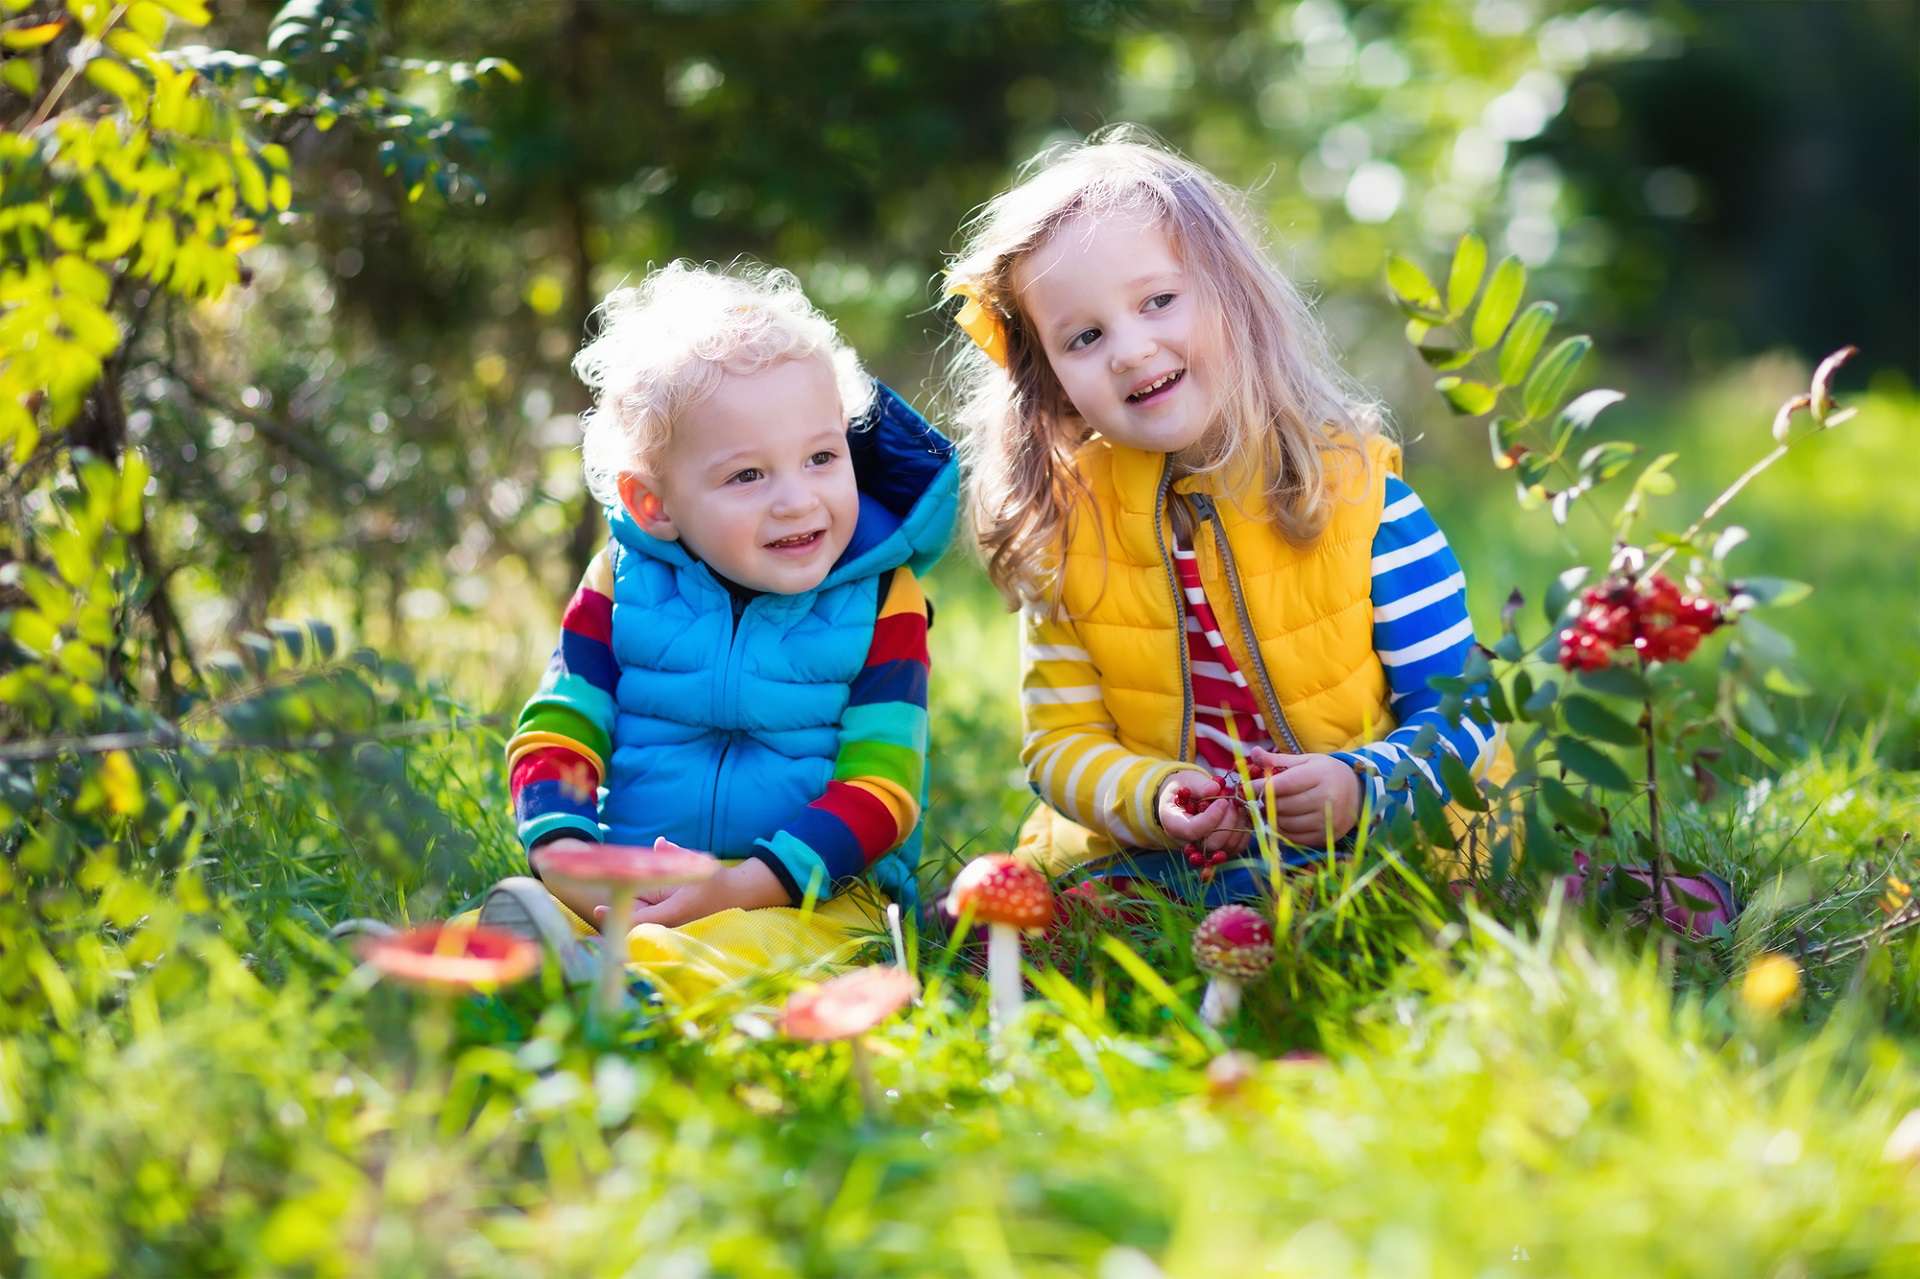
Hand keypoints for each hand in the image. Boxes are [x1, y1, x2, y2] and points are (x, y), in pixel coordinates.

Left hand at [594, 857, 791, 928]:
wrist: (737, 895)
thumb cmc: (719, 882)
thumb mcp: (701, 866)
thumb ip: (678, 854)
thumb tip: (658, 842)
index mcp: (675, 911)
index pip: (641, 918)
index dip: (619, 915)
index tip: (599, 909)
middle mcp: (668, 917)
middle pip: (633, 918)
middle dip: (612, 913)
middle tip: (585, 905)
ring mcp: (667, 915)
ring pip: (636, 914)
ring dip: (619, 909)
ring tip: (593, 900)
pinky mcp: (667, 911)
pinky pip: (643, 910)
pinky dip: (628, 905)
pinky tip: (610, 900)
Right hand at [1157, 770, 1249, 854]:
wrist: (1185, 798)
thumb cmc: (1184, 788)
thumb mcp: (1187, 780)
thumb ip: (1199, 785)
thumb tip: (1215, 789)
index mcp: (1173, 824)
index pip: (1193, 830)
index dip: (1211, 817)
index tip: (1223, 801)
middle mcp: (1187, 842)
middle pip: (1212, 842)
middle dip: (1227, 820)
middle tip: (1232, 801)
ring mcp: (1204, 849)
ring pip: (1227, 846)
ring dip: (1238, 824)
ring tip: (1236, 805)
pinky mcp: (1219, 849)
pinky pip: (1237, 847)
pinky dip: (1243, 830)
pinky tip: (1240, 814)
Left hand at [1243, 750, 1360, 844]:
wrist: (1358, 793)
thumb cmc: (1326, 773)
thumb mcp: (1305, 761)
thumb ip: (1277, 760)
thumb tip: (1254, 753)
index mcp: (1321, 775)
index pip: (1284, 784)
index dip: (1262, 787)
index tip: (1248, 787)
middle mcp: (1327, 798)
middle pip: (1283, 805)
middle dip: (1266, 802)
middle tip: (1258, 798)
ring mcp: (1327, 820)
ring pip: (1286, 823)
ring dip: (1272, 817)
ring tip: (1270, 808)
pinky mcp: (1326, 836)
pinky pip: (1294, 837)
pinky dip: (1282, 830)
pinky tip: (1281, 820)